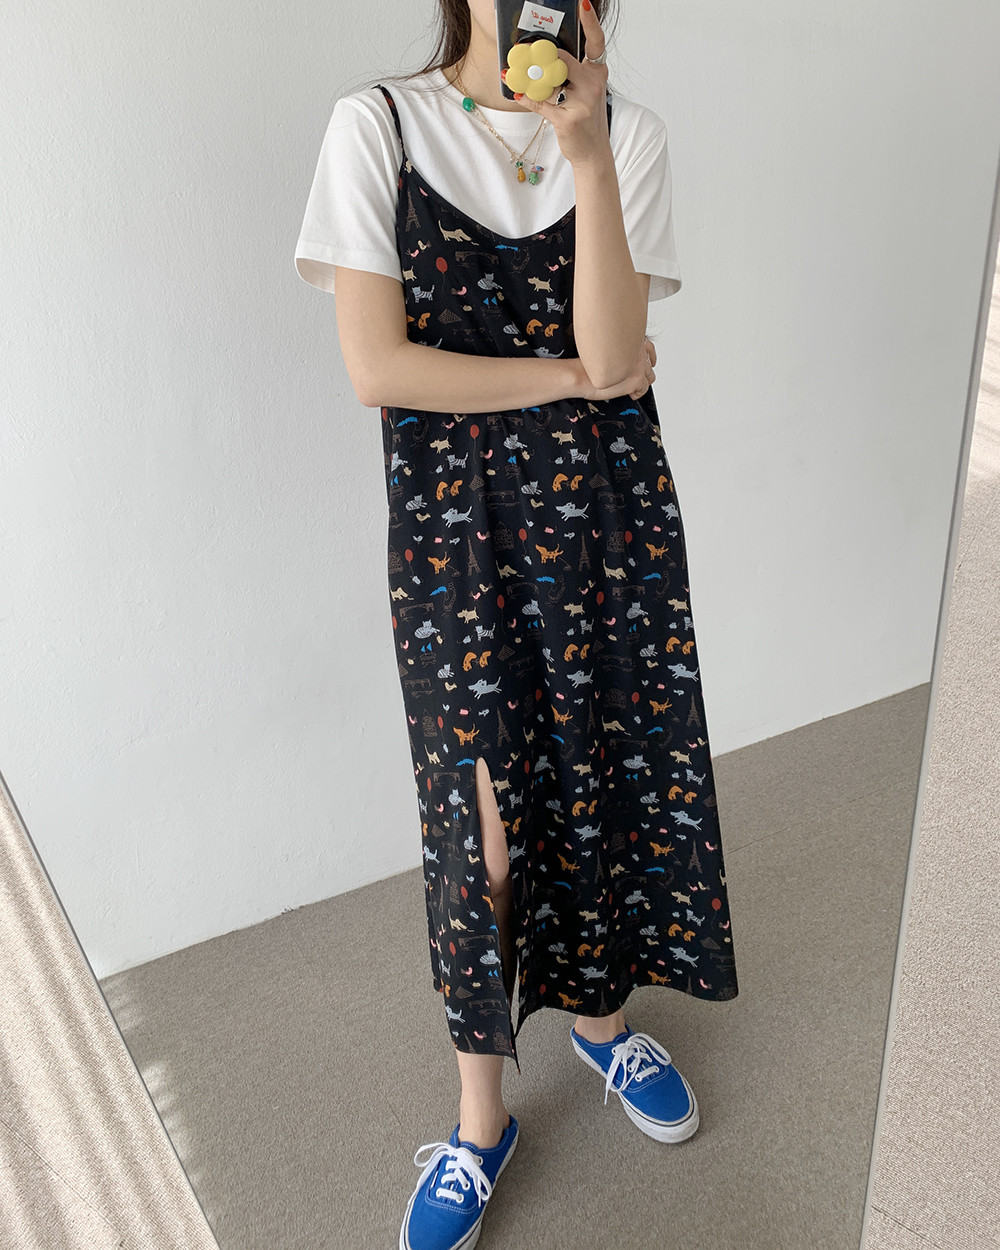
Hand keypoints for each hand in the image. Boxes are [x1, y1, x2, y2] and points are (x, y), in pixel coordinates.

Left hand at [509, 0, 610, 167]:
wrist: (593, 153)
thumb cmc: (585, 118)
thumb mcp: (582, 91)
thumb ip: (567, 73)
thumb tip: (540, 59)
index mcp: (597, 72)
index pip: (596, 41)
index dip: (590, 22)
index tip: (582, 3)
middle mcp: (593, 83)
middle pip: (562, 59)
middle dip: (540, 54)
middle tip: (522, 48)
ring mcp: (583, 102)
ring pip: (549, 82)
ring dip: (530, 79)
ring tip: (513, 73)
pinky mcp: (568, 120)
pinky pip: (541, 104)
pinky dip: (527, 99)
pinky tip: (518, 93)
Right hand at [574, 336, 656, 402]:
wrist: (580, 373)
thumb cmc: (585, 363)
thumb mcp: (604, 350)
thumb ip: (618, 350)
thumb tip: (621, 357)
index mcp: (629, 340)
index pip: (648, 347)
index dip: (648, 356)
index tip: (648, 361)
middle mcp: (637, 351)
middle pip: (649, 363)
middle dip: (643, 372)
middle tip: (634, 378)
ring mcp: (638, 365)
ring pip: (649, 377)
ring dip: (641, 382)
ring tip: (630, 387)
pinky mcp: (637, 379)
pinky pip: (643, 389)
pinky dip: (637, 393)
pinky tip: (629, 394)